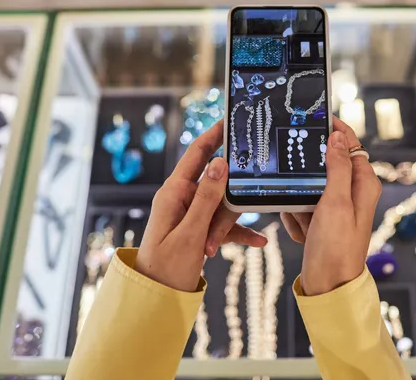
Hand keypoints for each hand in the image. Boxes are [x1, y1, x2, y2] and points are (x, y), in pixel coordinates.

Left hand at [135, 120, 267, 291]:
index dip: (214, 134)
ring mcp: (190, 213)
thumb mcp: (191, 233)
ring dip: (236, 219)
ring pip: (222, 203)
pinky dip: (237, 231)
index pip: (197, 153)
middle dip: (235, 190)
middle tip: (260, 178)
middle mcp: (181, 198)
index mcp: (173, 193)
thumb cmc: (167, 267)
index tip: (232, 117)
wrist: (155, 298)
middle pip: (215, 180)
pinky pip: (222, 223)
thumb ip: (206, 198)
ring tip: (257, 234)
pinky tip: (259, 241)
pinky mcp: (197, 228)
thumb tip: (219, 163)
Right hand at [281, 118, 381, 295]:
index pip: (350, 144)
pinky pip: (301, 208)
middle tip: (300, 192)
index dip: (335, 130)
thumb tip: (338, 137)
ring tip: (305, 225)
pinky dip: (297, 219)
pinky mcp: (322, 221)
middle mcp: (352, 193)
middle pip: (323, 166)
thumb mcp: (335, 202)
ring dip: (299, 205)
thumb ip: (337, 167)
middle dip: (306, 180)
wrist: (327, 286)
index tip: (315, 119)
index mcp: (363, 184)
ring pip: (307, 188)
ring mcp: (336, 207)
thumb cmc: (336, 247)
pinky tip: (304, 235)